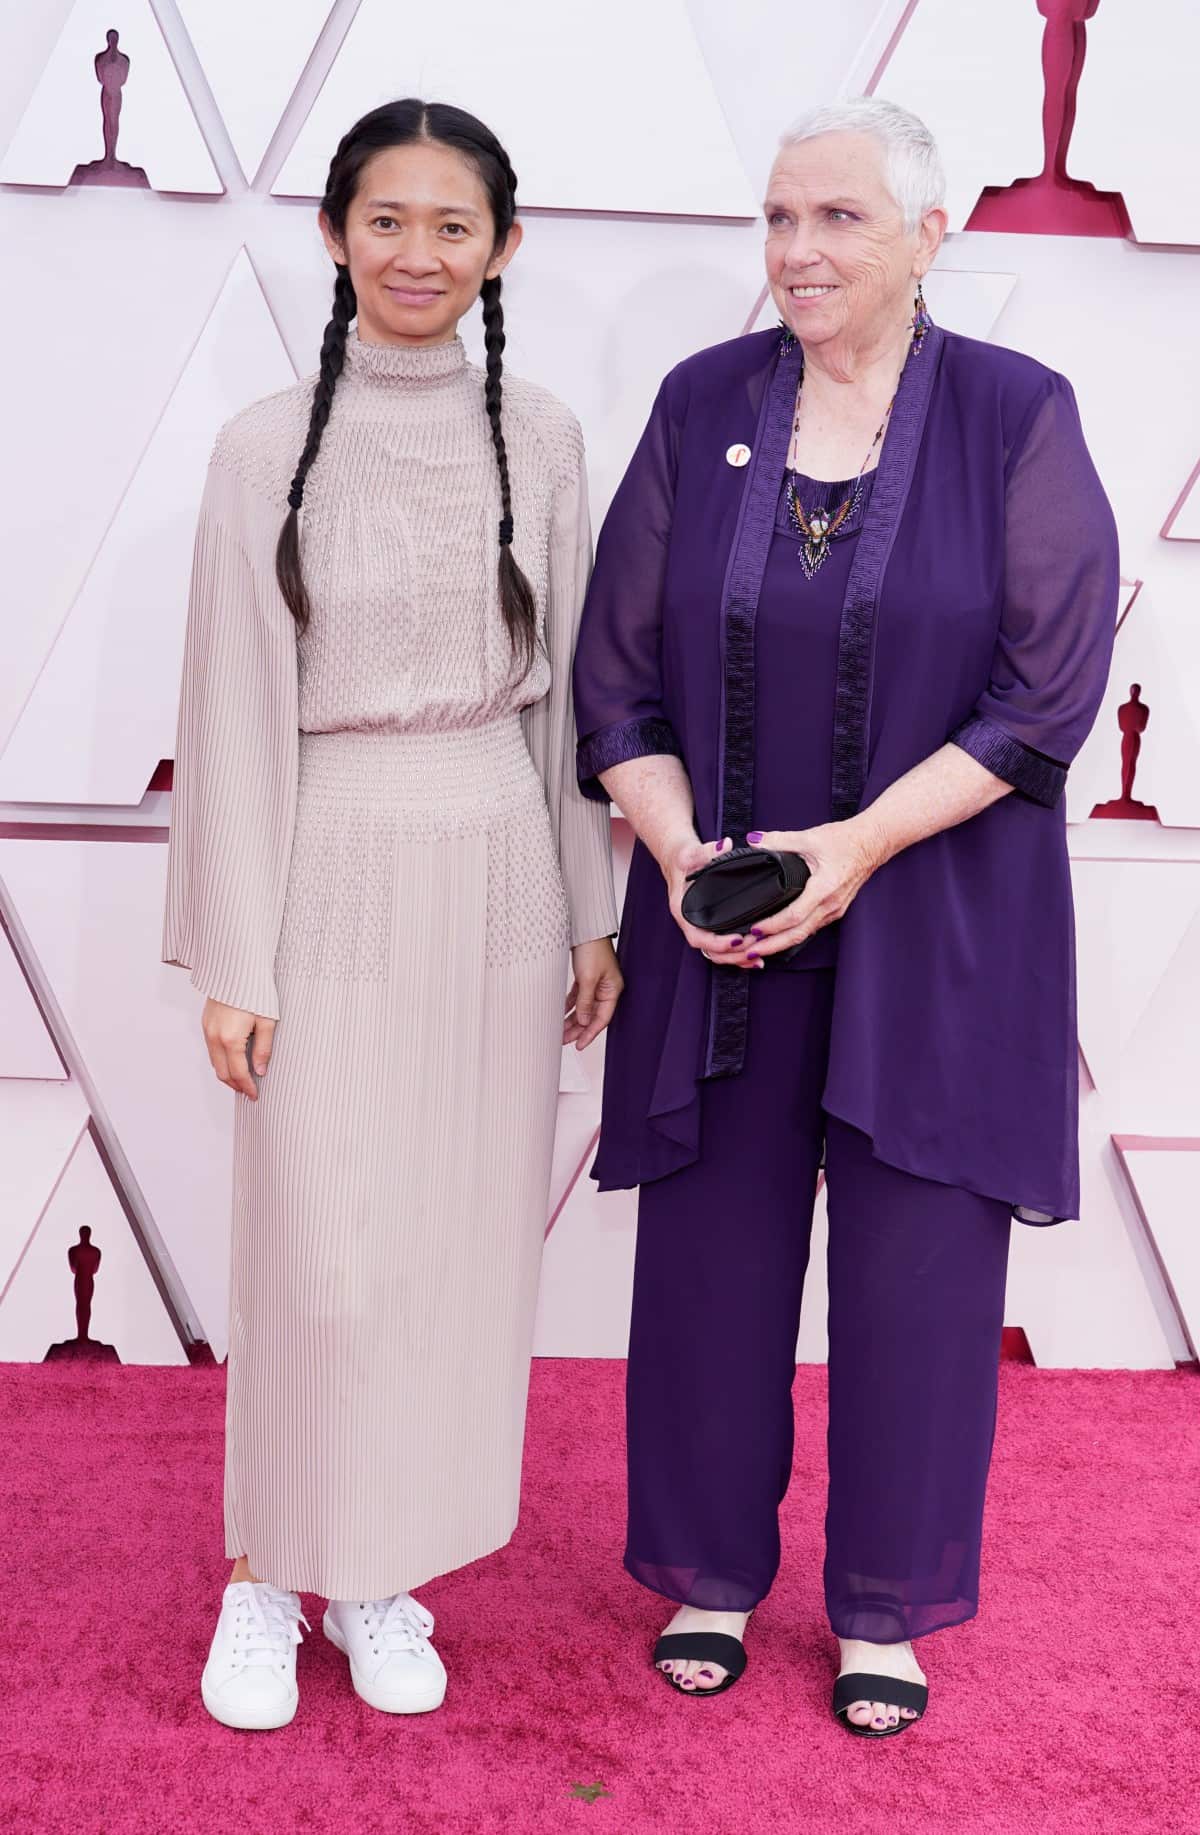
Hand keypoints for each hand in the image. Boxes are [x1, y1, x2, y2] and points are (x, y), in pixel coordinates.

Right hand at [202, 997, 275, 1098]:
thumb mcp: (267, 1021)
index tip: (255, 1095)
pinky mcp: (205, 1023)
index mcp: (231, 1039)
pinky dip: (220, 1060)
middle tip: (248, 1091)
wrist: (237, 968)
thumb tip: (260, 1071)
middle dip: (235, 1085)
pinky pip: (211, 1050)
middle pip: (222, 1072)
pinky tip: (233, 1061)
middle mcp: (214, 1037)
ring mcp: (207, 1030)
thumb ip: (263, 1048)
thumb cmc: (255, 991)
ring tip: (242, 1080)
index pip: (238, 1073)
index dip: (247, 1087)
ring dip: (226, 1074)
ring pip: (214, 1062)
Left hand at [564, 938, 623, 1048]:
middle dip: (578, 1029)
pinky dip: (569, 1006)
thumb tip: (582, 1021)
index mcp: (612, 990)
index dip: (590, 1033)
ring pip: (583, 1008)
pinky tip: (560, 1013)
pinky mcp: (586, 977)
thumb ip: (585, 1002)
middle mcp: (605, 989)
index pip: (602, 1018)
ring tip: (560, 1031)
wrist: (585, 929)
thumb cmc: (592, 949)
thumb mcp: (588, 979)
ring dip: (572, 1019)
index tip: (579, 1045)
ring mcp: (596, 983)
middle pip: (591, 1015)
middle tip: (564, 1041)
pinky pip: (578, 997)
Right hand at [662, 833, 758, 970]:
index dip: (718, 943)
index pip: (698, 936)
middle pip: (710, 951)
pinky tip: (755, 954)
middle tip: (755, 949)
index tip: (738, 939)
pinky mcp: (711, 925)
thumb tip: (724, 846)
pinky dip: (737, 953)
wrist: (679, 860)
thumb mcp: (692, 852)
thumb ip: (707, 850)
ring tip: (758, 959)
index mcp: (682, 910)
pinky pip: (722, 946)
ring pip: (717, 952)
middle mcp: (691, 923)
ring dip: (737, 959)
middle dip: (732, 955)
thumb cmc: (683, 858)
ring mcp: (701, 926)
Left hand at [731, 819, 883, 960]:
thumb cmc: (846, 840)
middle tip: (748, 952)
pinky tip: (779, 938)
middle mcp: (831, 904)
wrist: (872, 843)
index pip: (795, 916)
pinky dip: (793, 936)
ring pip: (805, 934)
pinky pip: (812, 928)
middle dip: (772, 946)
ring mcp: (834, 910)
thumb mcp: (811, 837)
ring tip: (758, 948)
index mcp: (824, 888)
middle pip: (798, 934)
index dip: (772, 926)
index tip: (753, 930)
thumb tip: (754, 840)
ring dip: (781, 943)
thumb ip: (779, 840)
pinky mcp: (834, 910)